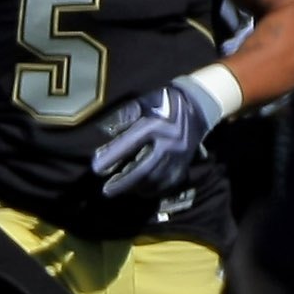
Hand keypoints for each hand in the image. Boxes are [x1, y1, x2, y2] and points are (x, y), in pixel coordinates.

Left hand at [90, 76, 221, 198]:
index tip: (97, 169)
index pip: (130, 145)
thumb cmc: (163, 102)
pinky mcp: (186, 164)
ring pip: (157, 180)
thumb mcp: (142, 102)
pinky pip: (169, 184)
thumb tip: (106, 134)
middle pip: (145, 170)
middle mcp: (170, 144)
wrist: (197, 107)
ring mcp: (180, 157)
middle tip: (107, 191)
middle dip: (124, 183)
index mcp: (156, 126)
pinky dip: (153, 189)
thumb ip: (124, 117)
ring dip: (137, 188)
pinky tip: (140, 190)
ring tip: (120, 189)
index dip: (112, 158)